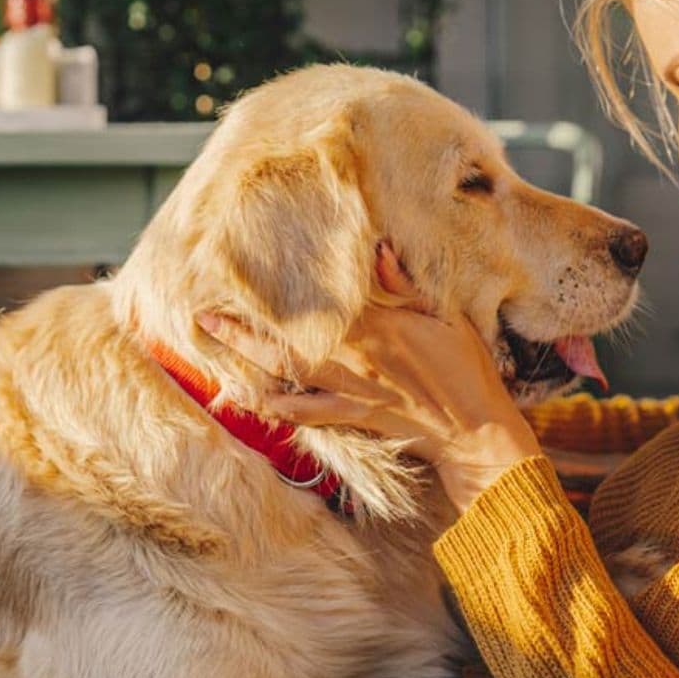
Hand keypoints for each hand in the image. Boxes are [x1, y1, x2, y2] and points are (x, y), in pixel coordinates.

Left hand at [195, 242, 541, 511]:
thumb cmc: (465, 367)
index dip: (280, 295)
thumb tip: (378, 249)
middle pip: (285, 343)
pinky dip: (278, 408)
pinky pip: (307, 414)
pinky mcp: (353, 416)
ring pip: (286, 376)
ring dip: (248, 364)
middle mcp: (353, 360)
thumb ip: (407, 284)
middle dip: (242, 332)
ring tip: (216, 351)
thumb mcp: (444, 316)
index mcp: (376, 328)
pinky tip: (254, 400)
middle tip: (203, 316)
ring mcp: (349, 391)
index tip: (249, 277)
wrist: (475, 428)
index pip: (318, 307)